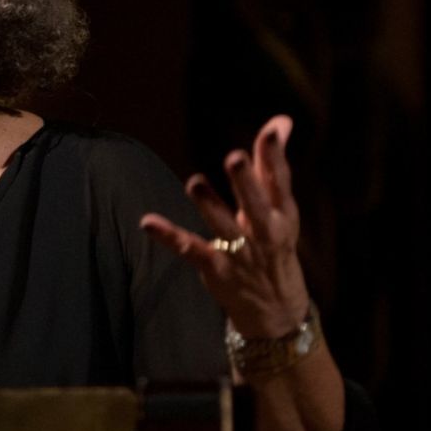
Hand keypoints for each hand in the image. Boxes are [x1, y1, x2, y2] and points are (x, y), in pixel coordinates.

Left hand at [141, 115, 310, 337]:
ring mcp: (240, 252)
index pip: (280, 181)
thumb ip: (272, 165)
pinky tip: (148, 222)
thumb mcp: (281, 207)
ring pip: (224, 227)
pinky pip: (190, 249)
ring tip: (195, 182)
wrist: (278, 310)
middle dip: (246, 182)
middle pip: (256, 205)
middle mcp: (264, 232)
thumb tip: (282, 121)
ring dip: (209, 205)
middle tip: (235, 157)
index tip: (271, 132)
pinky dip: (169, 236)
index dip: (275, 157)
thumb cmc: (275, 245)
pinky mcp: (216, 269)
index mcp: (283, 214)